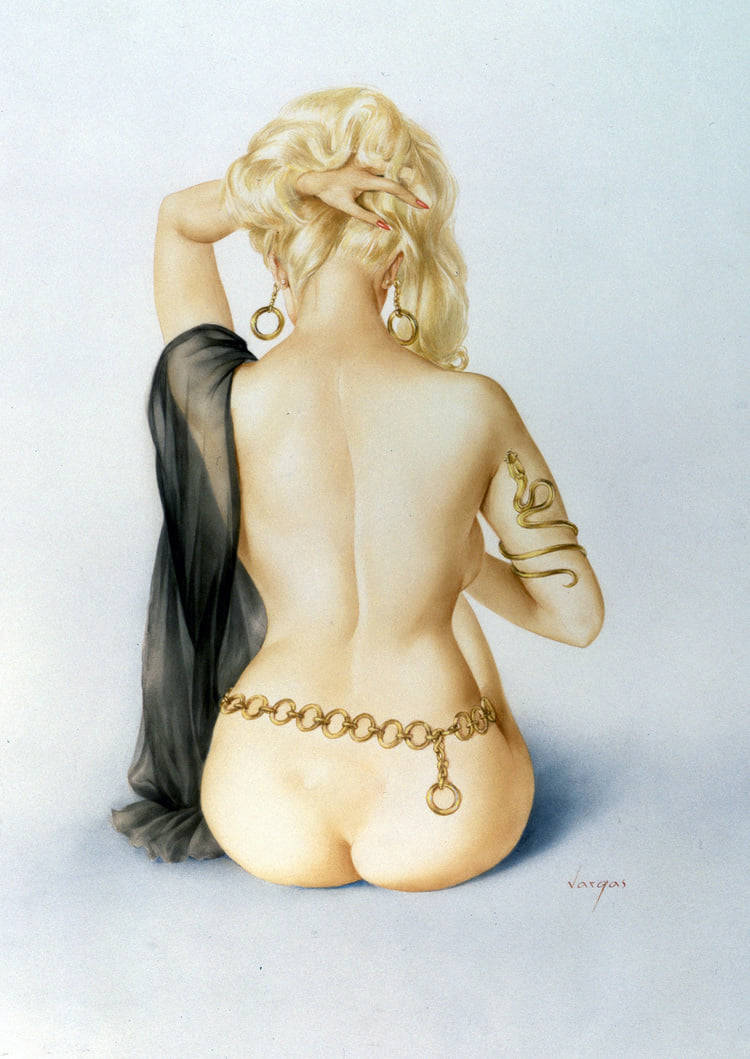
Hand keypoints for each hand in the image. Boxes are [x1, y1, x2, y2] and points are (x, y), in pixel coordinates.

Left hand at [295, 164, 428, 227]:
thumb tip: (386, 227)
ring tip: (417, 180)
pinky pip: (381, 159)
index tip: (423, 206)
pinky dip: (392, 165)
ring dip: (403, 170)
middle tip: (424, 194)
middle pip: (396, 170)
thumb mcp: (346, 208)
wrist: (312, 175)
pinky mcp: (361, 156)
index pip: (393, 187)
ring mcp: (364, 158)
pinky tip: (400, 170)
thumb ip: (366, 217)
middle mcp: (367, 165)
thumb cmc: (328, 193)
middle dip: (411, 181)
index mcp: (365, 179)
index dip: (409, 197)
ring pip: (389, 162)